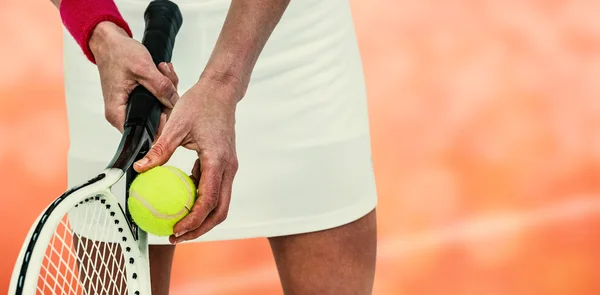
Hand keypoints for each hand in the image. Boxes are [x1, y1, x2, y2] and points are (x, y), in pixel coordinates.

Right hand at [89, 21, 178, 132]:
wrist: (109, 41)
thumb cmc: (118, 53)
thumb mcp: (143, 68)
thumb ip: (160, 87)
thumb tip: (174, 102)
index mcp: (117, 113)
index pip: (143, 133)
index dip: (161, 124)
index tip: (170, 107)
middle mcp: (121, 114)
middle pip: (154, 120)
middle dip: (167, 101)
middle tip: (169, 79)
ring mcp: (129, 107)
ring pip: (157, 108)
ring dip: (166, 90)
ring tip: (164, 70)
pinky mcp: (136, 99)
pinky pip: (154, 99)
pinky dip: (161, 87)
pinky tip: (162, 72)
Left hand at [133, 73, 242, 243]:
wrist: (221, 92)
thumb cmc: (201, 104)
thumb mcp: (176, 125)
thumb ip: (160, 149)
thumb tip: (140, 168)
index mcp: (217, 160)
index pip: (208, 200)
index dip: (193, 220)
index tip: (175, 229)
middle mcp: (227, 168)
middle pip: (220, 210)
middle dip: (200, 228)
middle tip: (176, 235)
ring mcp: (228, 167)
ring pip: (221, 203)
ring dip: (203, 218)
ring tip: (179, 225)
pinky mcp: (224, 164)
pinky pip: (215, 190)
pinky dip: (202, 202)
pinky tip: (182, 202)